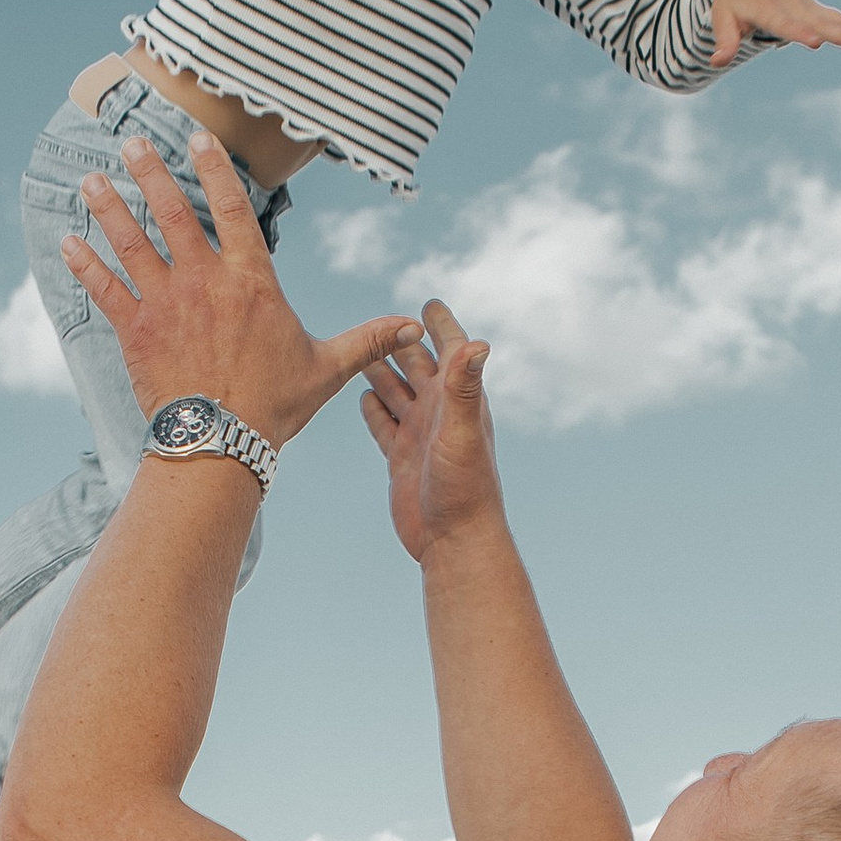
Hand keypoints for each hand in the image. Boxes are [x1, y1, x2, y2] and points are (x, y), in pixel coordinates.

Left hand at [63, 132, 418, 451]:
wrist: (221, 445)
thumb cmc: (275, 407)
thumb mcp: (328, 368)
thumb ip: (366, 340)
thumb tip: (414, 330)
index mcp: (251, 282)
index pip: (232, 209)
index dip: (214, 168)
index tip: (198, 137)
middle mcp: (205, 281)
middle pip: (172, 212)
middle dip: (149, 172)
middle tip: (130, 142)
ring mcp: (166, 303)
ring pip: (131, 242)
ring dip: (109, 207)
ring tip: (92, 178)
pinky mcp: (136, 330)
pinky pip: (105, 288)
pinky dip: (85, 264)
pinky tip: (67, 241)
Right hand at [361, 301, 503, 567]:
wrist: (452, 539)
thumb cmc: (465, 487)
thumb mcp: (462, 432)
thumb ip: (464, 387)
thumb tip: (479, 343)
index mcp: (457, 400)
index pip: (451, 351)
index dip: (441, 326)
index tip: (429, 301)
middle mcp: (439, 414)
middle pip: (416, 367)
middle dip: (400, 342)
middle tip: (379, 320)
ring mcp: (419, 435)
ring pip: (396, 393)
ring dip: (381, 371)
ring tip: (361, 349)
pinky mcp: (401, 458)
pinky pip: (384, 425)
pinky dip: (373, 409)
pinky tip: (362, 398)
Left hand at [709, 0, 840, 65]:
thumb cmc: (733, 0)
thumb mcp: (723, 18)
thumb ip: (724, 40)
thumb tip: (715, 62)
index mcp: (769, 9)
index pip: (786, 24)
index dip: (800, 32)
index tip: (817, 42)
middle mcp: (794, 7)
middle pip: (822, 22)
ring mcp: (809, 7)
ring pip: (837, 20)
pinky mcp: (817, 10)